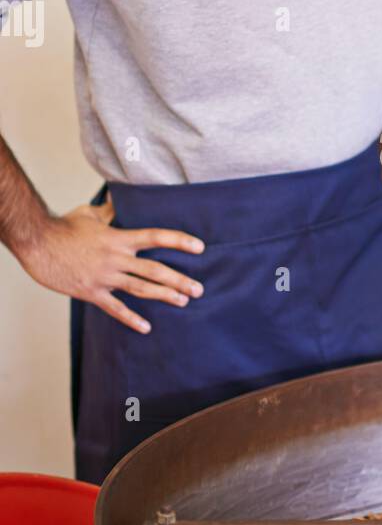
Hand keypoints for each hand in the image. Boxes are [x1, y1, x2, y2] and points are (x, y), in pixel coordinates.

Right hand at [15, 192, 205, 334]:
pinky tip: (146, 327)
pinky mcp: (91, 292)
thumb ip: (111, 211)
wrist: (37, 243)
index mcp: (118, 238)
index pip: (156, 237)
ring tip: (185, 301)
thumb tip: (122, 197)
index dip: (179, 241)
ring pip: (141, 289)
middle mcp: (116, 258)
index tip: (200, 247)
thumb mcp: (90, 214)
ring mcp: (104, 277)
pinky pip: (115, 308)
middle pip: (155, 269)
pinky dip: (131, 318)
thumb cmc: (63, 226)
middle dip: (180, 279)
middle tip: (200, 289)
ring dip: (165, 296)